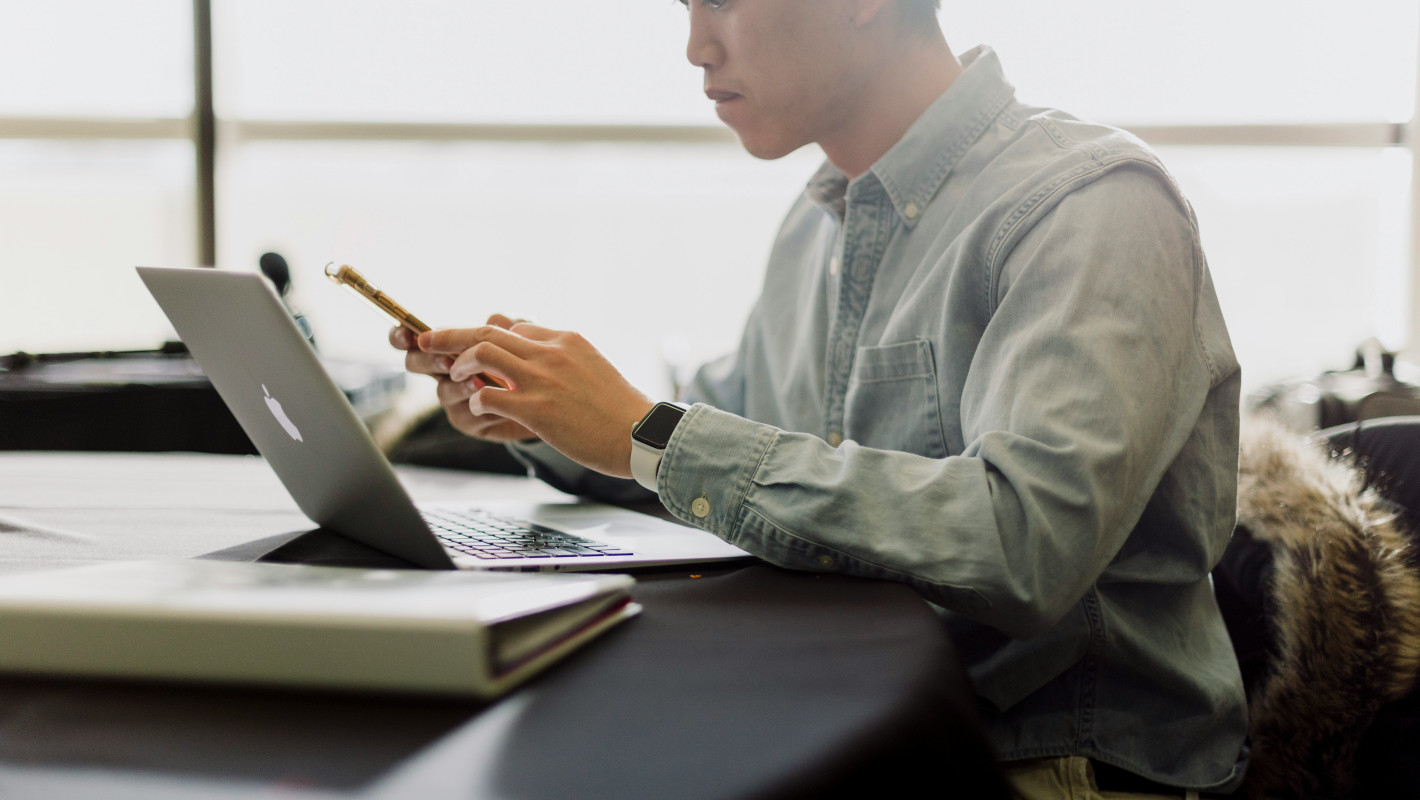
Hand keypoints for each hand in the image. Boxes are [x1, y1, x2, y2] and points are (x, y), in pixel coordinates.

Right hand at [390, 315, 538, 442]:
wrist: (548, 398)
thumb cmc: (530, 361)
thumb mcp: (525, 337)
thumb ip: (510, 325)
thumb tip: (496, 318)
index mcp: (449, 345)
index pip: (414, 337)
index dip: (402, 335)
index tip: (407, 335)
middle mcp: (445, 371)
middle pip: (416, 363)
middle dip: (428, 361)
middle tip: (448, 361)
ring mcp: (454, 397)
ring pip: (443, 391)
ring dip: (459, 386)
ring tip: (479, 382)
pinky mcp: (469, 420)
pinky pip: (465, 415)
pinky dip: (482, 407)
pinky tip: (501, 403)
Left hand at [419, 323, 654, 477]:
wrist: (640, 434)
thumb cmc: (620, 410)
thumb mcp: (593, 368)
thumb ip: (563, 359)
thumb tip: (538, 359)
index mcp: (566, 340)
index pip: (516, 327)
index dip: (488, 337)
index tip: (472, 347)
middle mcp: (551, 352)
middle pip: (488, 330)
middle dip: (450, 334)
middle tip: (426, 339)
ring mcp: (542, 379)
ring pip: (482, 354)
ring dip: (460, 365)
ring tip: (455, 378)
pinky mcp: (536, 409)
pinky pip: (489, 394)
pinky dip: (477, 400)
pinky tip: (480, 409)